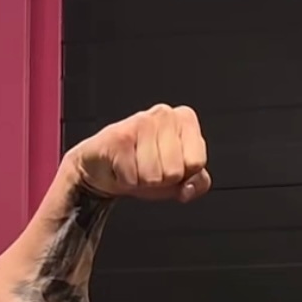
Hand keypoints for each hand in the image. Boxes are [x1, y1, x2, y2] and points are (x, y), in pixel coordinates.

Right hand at [71, 104, 210, 201]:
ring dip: (142, 180)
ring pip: (154, 176)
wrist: (103, 168)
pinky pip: (133, 178)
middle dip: (161, 179)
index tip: (168, 165)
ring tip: (134, 167)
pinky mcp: (118, 135)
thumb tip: (188, 188)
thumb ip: (198, 183)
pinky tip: (120, 167)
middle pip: (175, 171)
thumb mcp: (179, 179)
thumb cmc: (144, 167)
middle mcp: (165, 113)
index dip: (183, 174)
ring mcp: (141, 121)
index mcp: (185, 119)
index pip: (197, 163)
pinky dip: (126, 181)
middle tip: (147, 167)